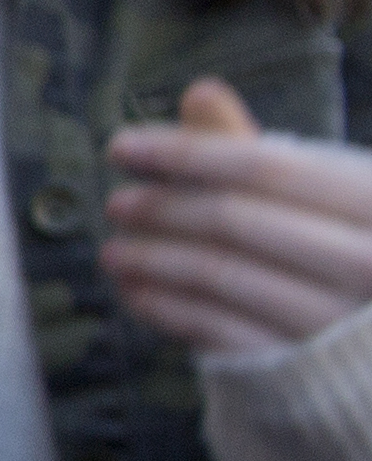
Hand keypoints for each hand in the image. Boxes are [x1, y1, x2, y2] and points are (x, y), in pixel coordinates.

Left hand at [110, 76, 371, 358]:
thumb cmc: (355, 253)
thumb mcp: (330, 198)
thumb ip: (264, 154)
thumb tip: (201, 91)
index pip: (267, 167)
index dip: (186, 153)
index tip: (120, 146)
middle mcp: (369, 263)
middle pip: (236, 220)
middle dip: (163, 208)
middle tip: (116, 203)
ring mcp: (337, 321)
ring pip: (218, 274)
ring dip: (151, 259)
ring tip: (113, 250)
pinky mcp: (303, 369)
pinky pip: (215, 329)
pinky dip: (165, 306)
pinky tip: (136, 291)